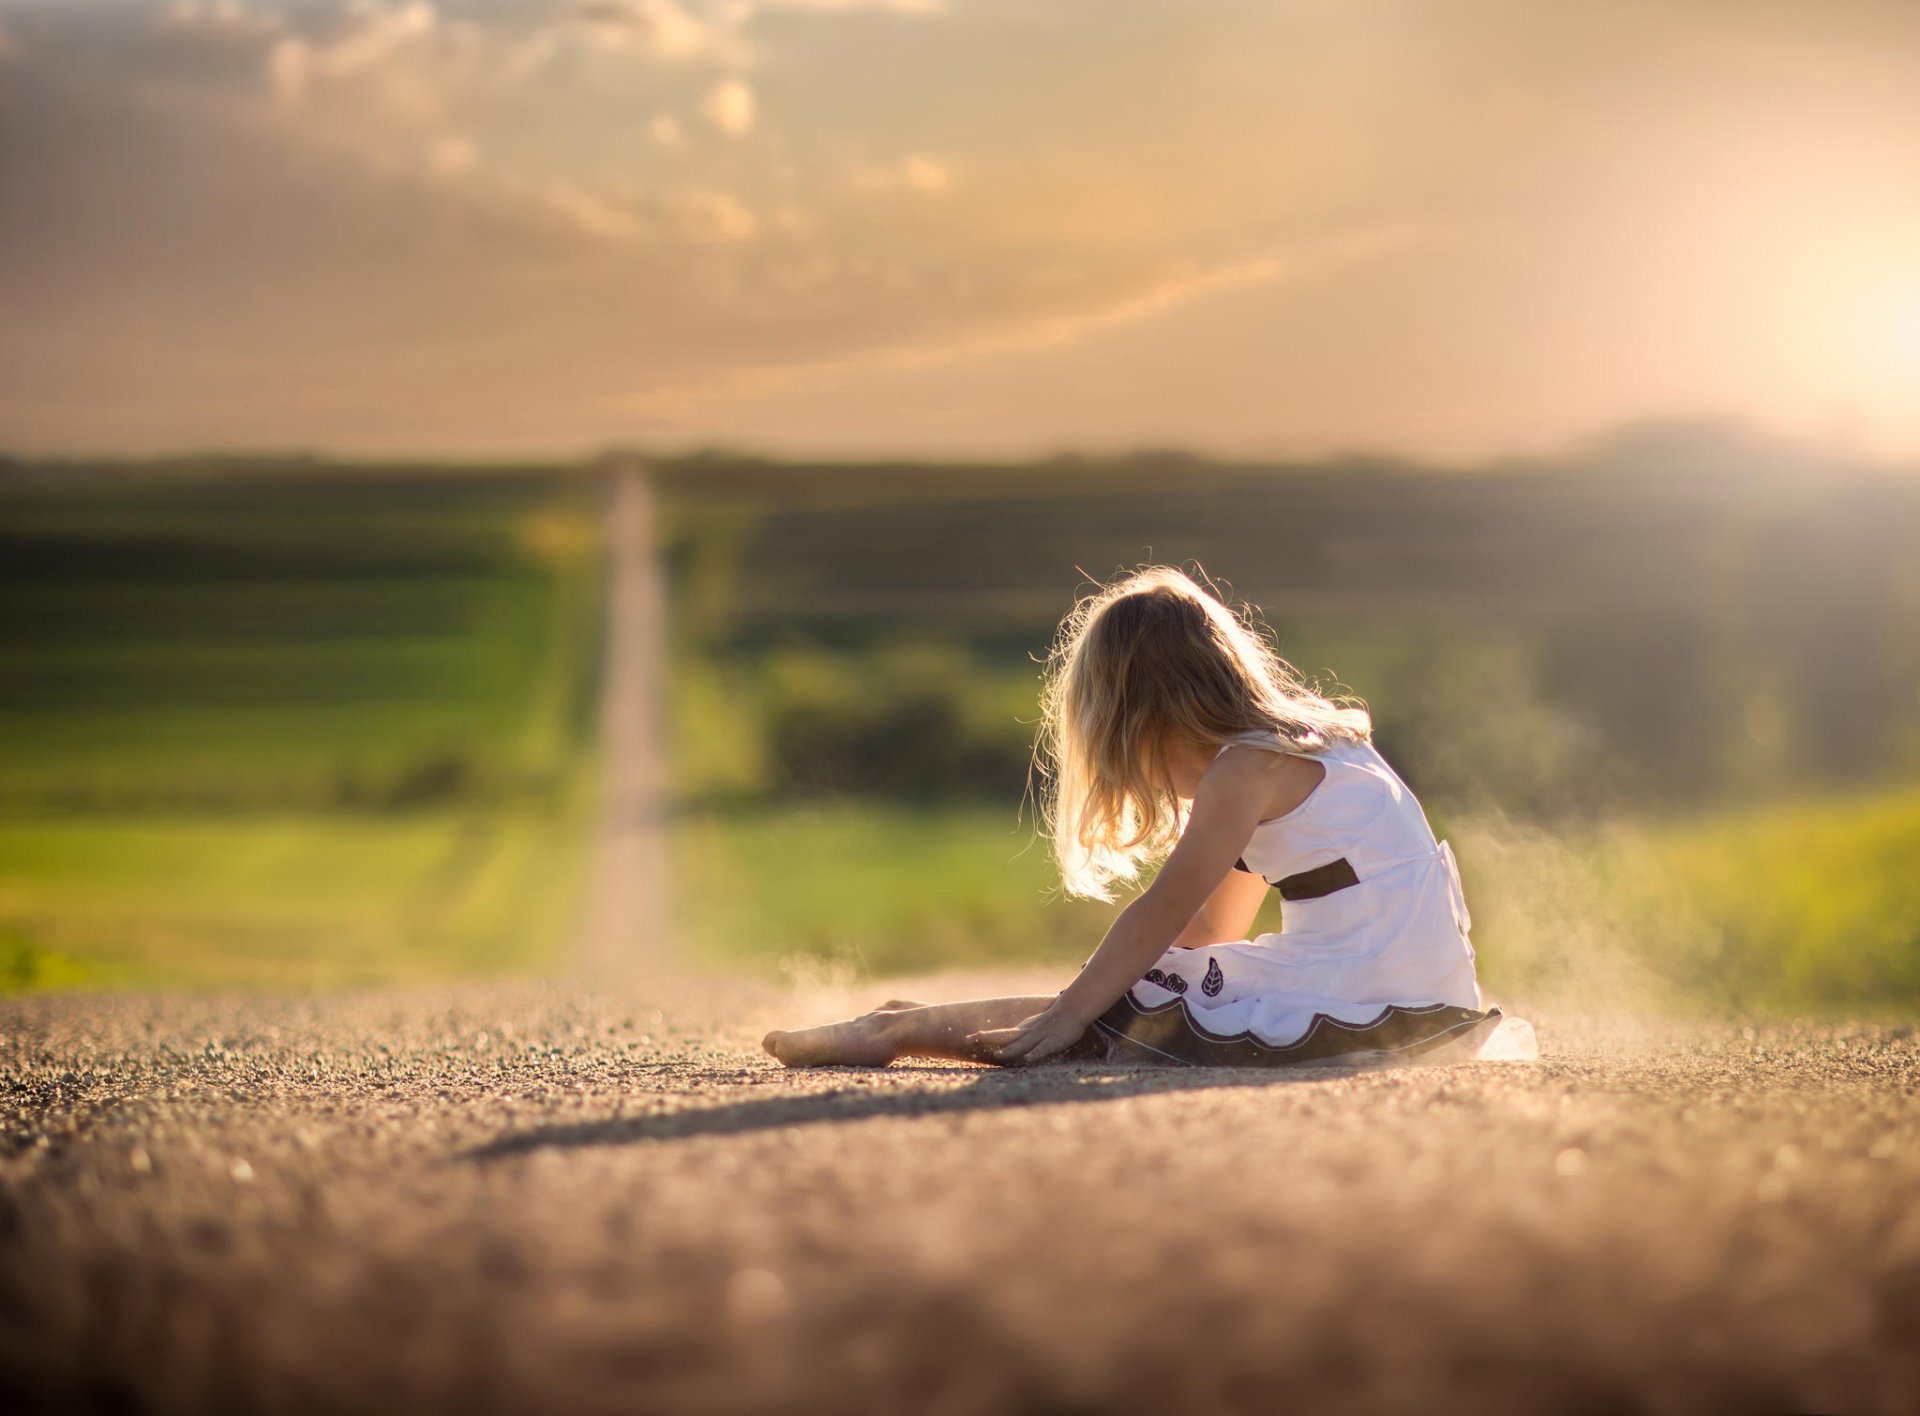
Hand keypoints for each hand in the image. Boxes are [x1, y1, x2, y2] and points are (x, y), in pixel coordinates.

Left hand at [967, 1002, 1091, 1065]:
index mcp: (1021, 1031)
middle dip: (987, 1037)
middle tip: (969, 1038)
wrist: (1071, 1011)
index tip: (967, 1038)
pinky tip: (1027, 1059)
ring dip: (1010, 1049)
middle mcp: (1026, 1033)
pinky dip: (1034, 1054)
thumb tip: (1007, 1046)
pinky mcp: (1052, 1042)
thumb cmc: (1050, 1022)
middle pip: (1004, 1036)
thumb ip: (1020, 1037)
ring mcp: (1039, 1037)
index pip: (999, 1034)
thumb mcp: (1032, 1028)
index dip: (984, 1036)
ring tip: (998, 1054)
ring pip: (1022, 1044)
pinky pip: (1042, 1049)